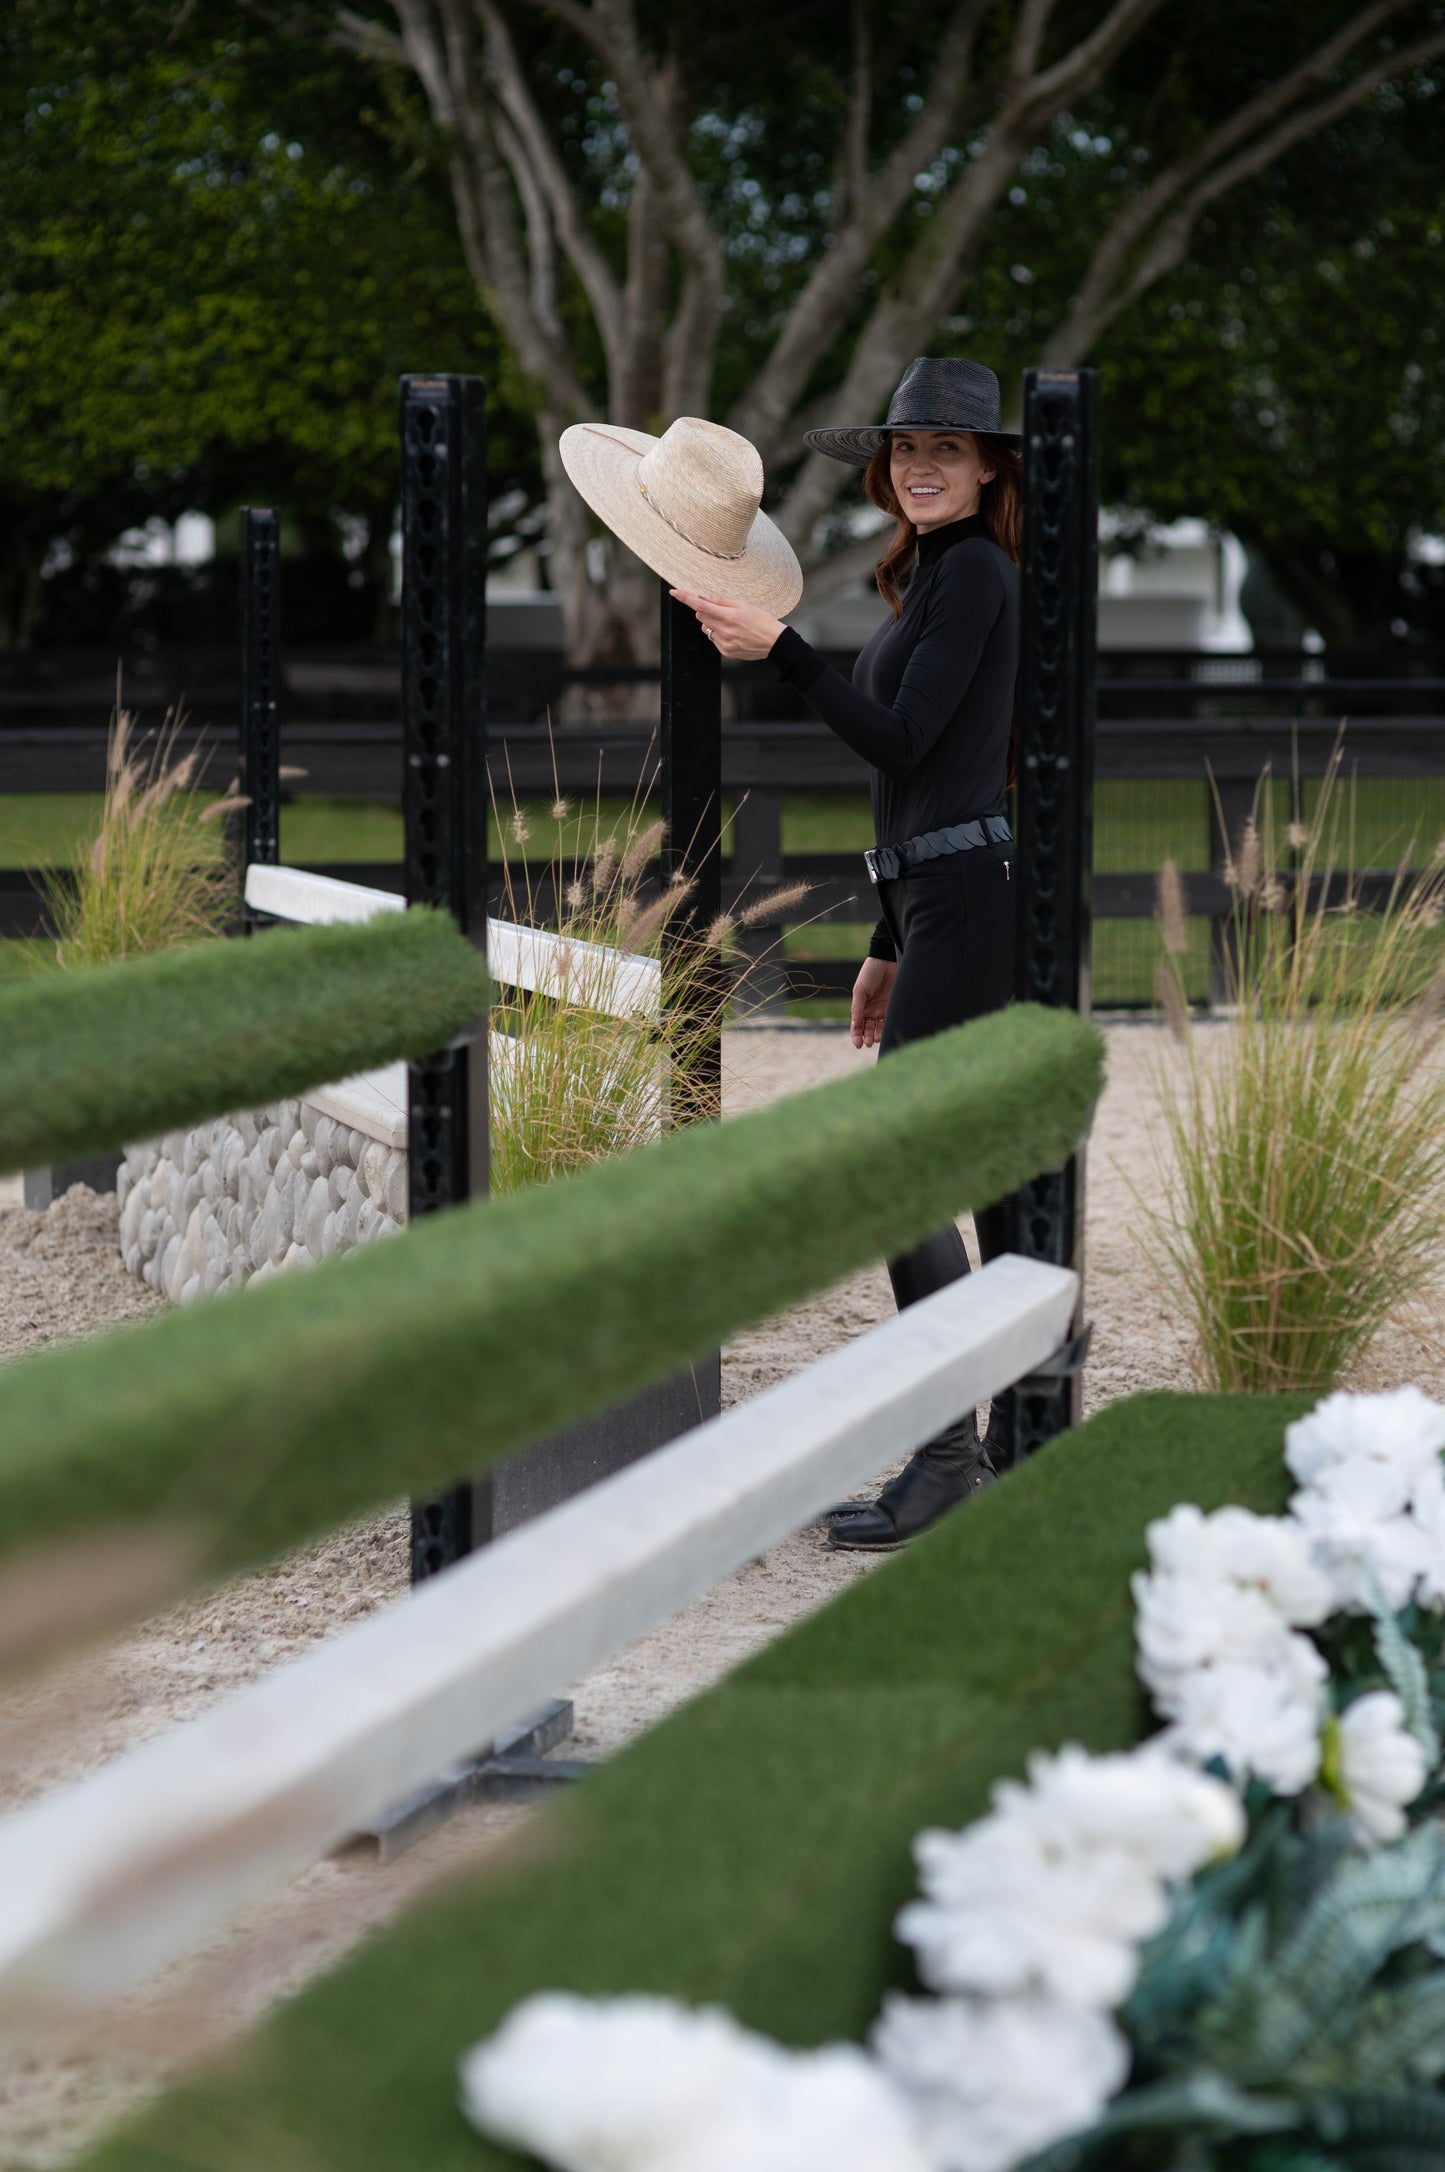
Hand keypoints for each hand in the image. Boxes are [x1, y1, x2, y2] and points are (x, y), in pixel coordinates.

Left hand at [670, 589, 784, 661]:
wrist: (774, 642)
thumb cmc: (761, 620)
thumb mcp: (744, 605)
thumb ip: (722, 601)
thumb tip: (704, 597)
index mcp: (729, 616)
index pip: (701, 605)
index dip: (686, 598)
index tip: (674, 592)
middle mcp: (724, 630)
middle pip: (701, 617)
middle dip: (705, 610)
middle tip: (719, 609)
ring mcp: (724, 643)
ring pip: (706, 629)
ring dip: (712, 623)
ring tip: (730, 624)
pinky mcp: (726, 652)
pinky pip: (714, 640)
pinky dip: (719, 634)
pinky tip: (733, 634)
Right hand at [850, 956, 895, 1050]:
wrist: (887, 960)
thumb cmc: (870, 973)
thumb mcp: (860, 991)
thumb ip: (857, 1009)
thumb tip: (854, 1026)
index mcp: (860, 1006)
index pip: (857, 1025)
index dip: (856, 1035)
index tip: (857, 1044)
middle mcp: (871, 1010)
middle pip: (868, 1028)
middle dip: (866, 1037)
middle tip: (867, 1043)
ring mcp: (882, 1009)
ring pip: (879, 1028)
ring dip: (876, 1035)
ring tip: (874, 1040)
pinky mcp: (893, 1006)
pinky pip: (890, 1021)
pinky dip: (886, 1029)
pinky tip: (884, 1034)